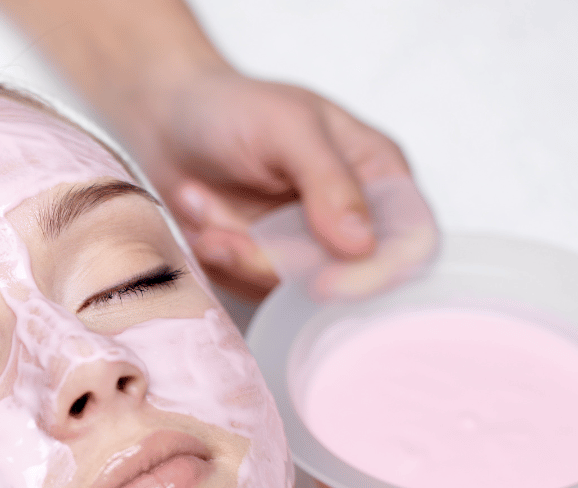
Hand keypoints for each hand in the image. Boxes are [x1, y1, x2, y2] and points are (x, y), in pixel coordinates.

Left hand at [119, 67, 412, 299]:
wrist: (167, 119)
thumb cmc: (233, 109)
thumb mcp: (287, 128)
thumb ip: (329, 181)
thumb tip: (361, 245)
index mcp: (379, 177)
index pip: (409, 245)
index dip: (375, 274)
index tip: (321, 283)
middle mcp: (351, 220)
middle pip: (340, 279)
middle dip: (271, 259)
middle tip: (218, 232)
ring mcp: (306, 249)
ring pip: (287, 288)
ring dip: (233, 251)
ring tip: (196, 199)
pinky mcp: (264, 268)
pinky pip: (248, 287)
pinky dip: (216, 255)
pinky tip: (196, 211)